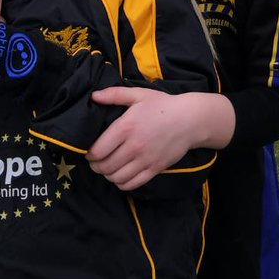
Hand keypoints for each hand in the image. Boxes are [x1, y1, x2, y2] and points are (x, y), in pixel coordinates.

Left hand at [86, 88, 201, 190]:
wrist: (190, 120)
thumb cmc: (162, 105)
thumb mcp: (138, 95)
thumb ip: (114, 94)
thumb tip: (94, 96)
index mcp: (126, 127)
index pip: (98, 150)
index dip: (89, 155)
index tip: (89, 152)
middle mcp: (134, 145)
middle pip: (105, 166)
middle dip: (96, 166)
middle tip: (95, 162)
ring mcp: (145, 159)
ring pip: (117, 177)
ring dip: (108, 175)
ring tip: (107, 169)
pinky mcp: (155, 168)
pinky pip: (132, 184)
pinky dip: (122, 183)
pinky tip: (120, 176)